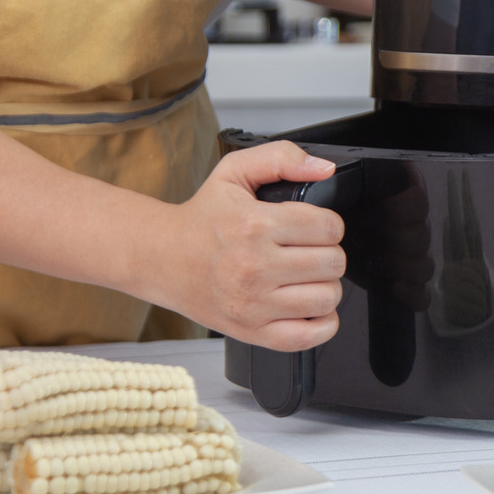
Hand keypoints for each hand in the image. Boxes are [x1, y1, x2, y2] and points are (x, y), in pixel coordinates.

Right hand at [167, 141, 346, 351]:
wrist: (161, 258)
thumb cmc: (200, 219)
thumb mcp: (234, 172)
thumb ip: (281, 158)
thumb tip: (323, 168)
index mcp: (254, 226)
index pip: (329, 227)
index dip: (329, 224)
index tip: (315, 227)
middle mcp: (254, 267)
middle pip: (333, 263)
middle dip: (328, 253)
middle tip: (309, 250)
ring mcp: (254, 304)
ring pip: (328, 297)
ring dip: (326, 285)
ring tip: (306, 276)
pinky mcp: (253, 331)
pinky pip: (311, 336)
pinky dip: (322, 323)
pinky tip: (308, 306)